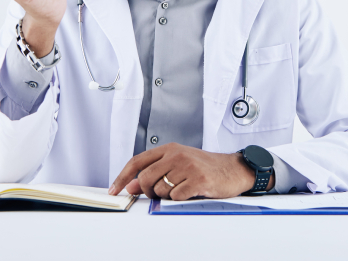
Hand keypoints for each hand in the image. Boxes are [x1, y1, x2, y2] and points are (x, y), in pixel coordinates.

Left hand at [108, 143, 274, 199]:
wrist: (232, 170)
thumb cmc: (204, 168)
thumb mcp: (177, 166)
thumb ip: (154, 173)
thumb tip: (132, 186)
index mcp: (169, 149)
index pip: (137, 161)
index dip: (123, 176)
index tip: (114, 189)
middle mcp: (176, 154)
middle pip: (145, 178)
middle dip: (148, 191)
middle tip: (159, 193)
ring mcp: (187, 166)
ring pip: (160, 189)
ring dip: (167, 196)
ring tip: (182, 189)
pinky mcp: (198, 179)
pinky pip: (176, 197)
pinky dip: (180, 199)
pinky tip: (191, 192)